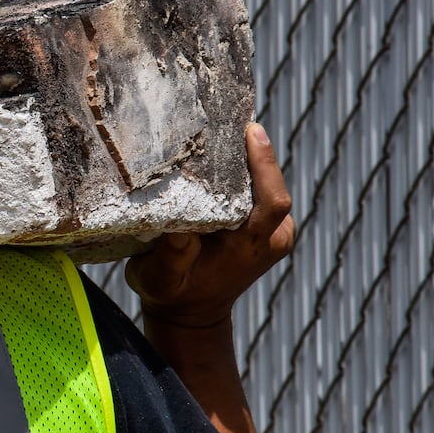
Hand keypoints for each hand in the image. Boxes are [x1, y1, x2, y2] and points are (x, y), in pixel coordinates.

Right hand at [125, 123, 296, 329]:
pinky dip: (245, 172)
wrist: (192, 312)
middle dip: (253, 152)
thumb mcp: (159, 280)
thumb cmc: (171, 293)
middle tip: (229, 120)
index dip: (265, 164)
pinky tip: (224, 154)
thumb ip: (170, 256)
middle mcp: (270, 238)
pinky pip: (261, 191)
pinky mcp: (268, 225)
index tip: (251, 130)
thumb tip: (178, 228)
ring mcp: (273, 232)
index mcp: (250, 249)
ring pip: (267, 185)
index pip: (272, 201)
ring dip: (248, 160)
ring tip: (224, 131)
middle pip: (273, 185)